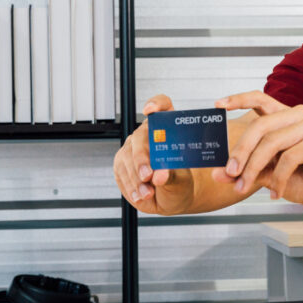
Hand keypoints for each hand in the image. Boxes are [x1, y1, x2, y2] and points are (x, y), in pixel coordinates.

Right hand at [113, 94, 194, 214]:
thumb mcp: (181, 182)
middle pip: (140, 137)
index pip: (163, 106)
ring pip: (128, 157)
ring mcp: (133, 148)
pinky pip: (121, 172)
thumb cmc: (178, 184)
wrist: (169, 199)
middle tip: (148, 175)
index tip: (151, 110)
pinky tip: (139, 194)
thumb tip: (160, 175)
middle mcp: (148, 135)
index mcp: (169, 130)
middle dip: (142, 158)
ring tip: (148, 193)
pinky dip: (130, 186)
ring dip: (136, 178)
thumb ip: (171, 177)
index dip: (156, 104)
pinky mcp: (121, 162)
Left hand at [212, 91, 302, 208]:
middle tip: (230, 173)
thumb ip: (248, 171)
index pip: (260, 99)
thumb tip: (218, 174)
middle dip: (240, 152)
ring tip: (246, 187)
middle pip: (259, 126)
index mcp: (286, 117)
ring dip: (254, 169)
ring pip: (271, 143)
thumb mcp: (271, 176)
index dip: (238, 99)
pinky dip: (278, 179)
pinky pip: (289, 158)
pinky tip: (276, 193)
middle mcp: (299, 115)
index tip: (217, 105)